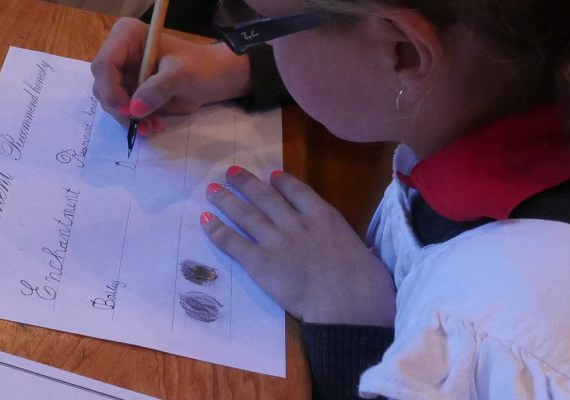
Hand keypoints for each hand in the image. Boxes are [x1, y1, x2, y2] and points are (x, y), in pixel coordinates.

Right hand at [91, 18, 251, 133]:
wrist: (213, 78)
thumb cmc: (201, 67)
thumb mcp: (182, 75)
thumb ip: (158, 89)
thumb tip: (135, 109)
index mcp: (127, 36)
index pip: (104, 64)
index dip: (111, 89)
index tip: (129, 110)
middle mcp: (120, 52)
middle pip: (102, 85)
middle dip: (120, 107)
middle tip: (141, 123)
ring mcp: (123, 72)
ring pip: (110, 101)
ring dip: (130, 118)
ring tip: (153, 126)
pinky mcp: (129, 90)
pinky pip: (123, 109)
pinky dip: (136, 121)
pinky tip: (154, 125)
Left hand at [201, 167, 396, 326]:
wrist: (348, 299)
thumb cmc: (364, 280)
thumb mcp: (359, 247)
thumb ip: (340, 239)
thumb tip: (338, 244)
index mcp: (323, 216)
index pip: (297, 190)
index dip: (281, 181)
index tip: (271, 175)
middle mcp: (295, 222)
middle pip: (265, 196)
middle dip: (246, 183)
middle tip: (231, 172)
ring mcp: (275, 240)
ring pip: (245, 213)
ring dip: (226, 199)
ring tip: (212, 189)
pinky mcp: (260, 262)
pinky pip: (233, 242)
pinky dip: (217, 229)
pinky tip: (205, 219)